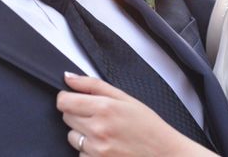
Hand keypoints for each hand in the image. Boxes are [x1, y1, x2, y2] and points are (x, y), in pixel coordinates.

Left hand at [57, 72, 213, 156]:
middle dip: (77, 114)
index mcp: (104, 108)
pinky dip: (89, 150)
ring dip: (82, 133)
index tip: (74, 99)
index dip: (67, 98)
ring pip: (71, 137)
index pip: (64, 102)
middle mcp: (97, 129)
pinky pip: (80, 153)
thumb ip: (93, 85)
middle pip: (66, 117)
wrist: (163, 153)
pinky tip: (106, 146)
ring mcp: (96, 149)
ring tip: (104, 132)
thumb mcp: (124, 98)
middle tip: (98, 116)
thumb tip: (68, 77)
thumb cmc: (147, 125)